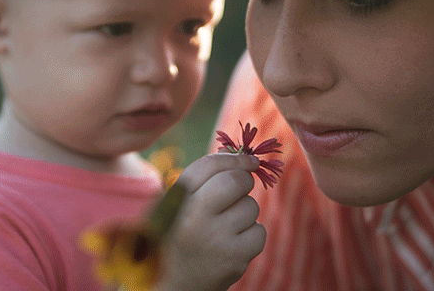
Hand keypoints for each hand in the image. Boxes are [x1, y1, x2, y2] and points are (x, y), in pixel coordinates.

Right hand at [155, 153, 265, 290]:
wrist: (174, 287)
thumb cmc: (178, 237)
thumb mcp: (176, 205)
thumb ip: (203, 179)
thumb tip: (240, 156)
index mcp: (174, 201)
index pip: (209, 166)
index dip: (234, 158)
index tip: (249, 159)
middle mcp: (193, 217)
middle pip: (236, 181)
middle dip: (244, 181)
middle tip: (238, 190)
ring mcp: (215, 240)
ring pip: (250, 207)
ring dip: (244, 212)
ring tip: (226, 227)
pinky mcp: (235, 260)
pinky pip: (259, 232)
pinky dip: (252, 235)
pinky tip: (234, 244)